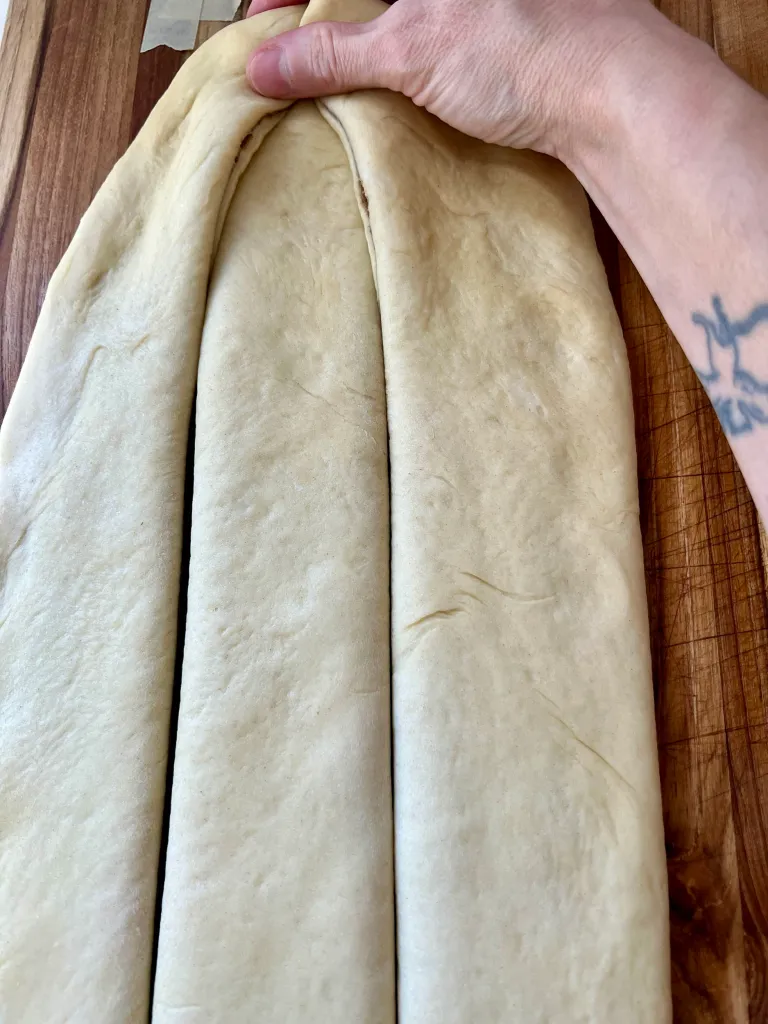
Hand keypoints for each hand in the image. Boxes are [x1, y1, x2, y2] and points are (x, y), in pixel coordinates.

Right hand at [245, 0, 658, 159]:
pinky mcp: (499, 24)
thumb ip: (333, 52)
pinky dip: (394, 53)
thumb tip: (267, 64)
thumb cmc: (526, 49)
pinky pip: (427, 28)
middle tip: (288, 56)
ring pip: (396, 10)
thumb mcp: (410, 50)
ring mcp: (475, 4)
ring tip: (326, 73)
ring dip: (354, 34)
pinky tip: (383, 81)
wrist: (613, 93)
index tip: (262, 25)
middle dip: (318, 16)